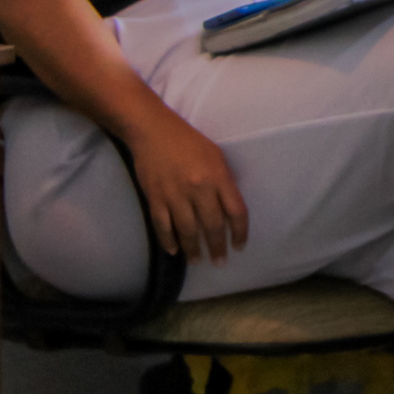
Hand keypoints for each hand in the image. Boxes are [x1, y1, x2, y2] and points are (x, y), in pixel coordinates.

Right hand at [123, 113, 249, 265]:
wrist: (152, 132)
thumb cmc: (189, 141)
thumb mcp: (216, 156)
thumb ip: (224, 181)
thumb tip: (228, 209)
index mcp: (218, 177)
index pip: (236, 211)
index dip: (240, 232)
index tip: (240, 246)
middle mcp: (199, 189)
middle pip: (212, 226)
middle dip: (217, 247)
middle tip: (220, 262)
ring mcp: (175, 196)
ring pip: (187, 231)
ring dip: (193, 249)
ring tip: (198, 260)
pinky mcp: (155, 199)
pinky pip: (163, 227)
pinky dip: (169, 241)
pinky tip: (174, 250)